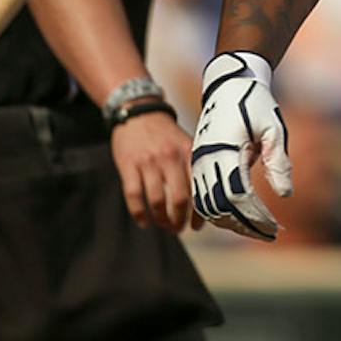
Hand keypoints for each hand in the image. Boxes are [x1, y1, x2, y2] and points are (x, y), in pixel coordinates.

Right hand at [110, 109, 200, 233]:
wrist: (139, 112)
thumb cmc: (166, 134)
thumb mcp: (187, 142)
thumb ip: (197, 166)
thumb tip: (212, 195)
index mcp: (188, 152)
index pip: (199, 188)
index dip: (200, 213)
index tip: (197, 226)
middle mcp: (170, 157)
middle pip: (179, 199)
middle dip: (179, 220)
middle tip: (178, 228)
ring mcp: (148, 161)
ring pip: (156, 201)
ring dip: (161, 219)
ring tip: (163, 225)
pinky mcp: (128, 165)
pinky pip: (133, 195)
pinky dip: (139, 213)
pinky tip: (143, 221)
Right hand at [190, 51, 291, 239]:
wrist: (227, 84)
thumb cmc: (254, 103)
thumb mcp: (273, 127)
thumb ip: (278, 160)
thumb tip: (285, 194)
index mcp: (227, 150)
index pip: (239, 195)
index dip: (256, 215)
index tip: (274, 227)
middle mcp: (208, 159)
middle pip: (221, 206)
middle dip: (245, 224)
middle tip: (268, 234)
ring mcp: (199, 161)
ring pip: (207, 204)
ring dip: (229, 222)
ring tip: (254, 230)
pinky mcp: (197, 162)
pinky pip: (200, 195)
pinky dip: (216, 212)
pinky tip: (234, 219)